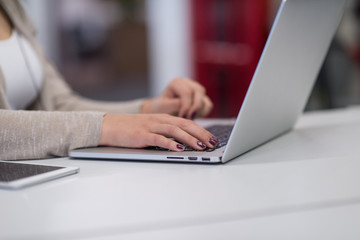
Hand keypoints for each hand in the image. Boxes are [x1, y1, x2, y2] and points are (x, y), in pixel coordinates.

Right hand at [99, 113, 218, 150]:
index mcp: (164, 118)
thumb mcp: (151, 127)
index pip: (187, 122)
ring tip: (201, 146)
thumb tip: (183, 143)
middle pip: (185, 125)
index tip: (212, 138)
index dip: (202, 130)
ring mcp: (151, 127)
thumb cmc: (131, 128)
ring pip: (175, 130)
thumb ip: (166, 132)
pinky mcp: (142, 135)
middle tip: (213, 143)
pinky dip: (170, 144)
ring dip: (190, 139)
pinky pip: (159, 138)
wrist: (108, 125)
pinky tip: (179, 149)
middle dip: (201, 134)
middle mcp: (160, 120)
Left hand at [141, 78, 212, 118]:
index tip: (182, 117)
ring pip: (204, 99)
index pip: (187, 92)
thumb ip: (174, 104)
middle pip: (199, 92)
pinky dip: (203, 113)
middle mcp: (188, 83)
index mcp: (177, 82)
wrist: (162, 112)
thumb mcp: (163, 107)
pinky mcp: (202, 98)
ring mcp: (196, 89)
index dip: (186, 106)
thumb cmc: (161, 108)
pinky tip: (193, 117)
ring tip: (188, 119)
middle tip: (188, 119)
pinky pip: (208, 105)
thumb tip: (186, 105)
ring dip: (199, 111)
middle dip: (195, 108)